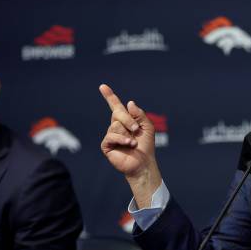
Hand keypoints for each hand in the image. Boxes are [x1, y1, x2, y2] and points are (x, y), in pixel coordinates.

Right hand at [99, 84, 160, 207]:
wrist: (143, 163)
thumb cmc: (146, 146)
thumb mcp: (147, 127)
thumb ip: (139, 114)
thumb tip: (129, 103)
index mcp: (125, 121)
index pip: (115, 106)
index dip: (109, 96)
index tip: (103, 86)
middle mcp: (116, 126)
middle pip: (117, 113)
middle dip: (128, 119)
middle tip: (136, 129)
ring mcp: (110, 136)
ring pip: (115, 125)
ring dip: (127, 132)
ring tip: (134, 142)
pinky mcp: (107, 145)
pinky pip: (111, 136)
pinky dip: (122, 139)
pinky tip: (129, 144)